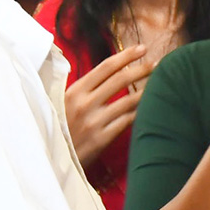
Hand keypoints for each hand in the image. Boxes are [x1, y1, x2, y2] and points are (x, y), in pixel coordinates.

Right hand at [65, 44, 152, 168]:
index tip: (142, 48)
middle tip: (158, 64)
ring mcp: (93, 122)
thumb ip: (84, 89)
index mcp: (74, 92)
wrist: (48, 161)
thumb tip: (110, 71)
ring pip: (128, 101)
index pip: (105, 67)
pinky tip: (150, 107)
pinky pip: (128, 121)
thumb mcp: (62, 104)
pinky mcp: (101, 140)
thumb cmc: (59, 129)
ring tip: (160, 84)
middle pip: (120, 80)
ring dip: (147, 90)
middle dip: (142, 69)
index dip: (126, 56)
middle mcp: (83, 104)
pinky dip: (141, 112)